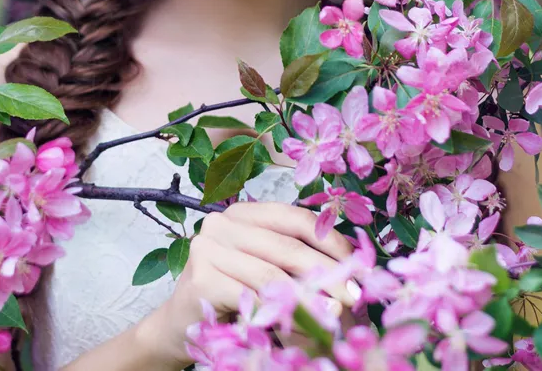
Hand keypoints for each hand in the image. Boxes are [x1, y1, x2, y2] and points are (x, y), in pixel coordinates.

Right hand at [137, 201, 357, 367]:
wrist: (182, 324)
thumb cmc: (233, 294)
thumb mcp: (268, 270)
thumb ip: (298, 262)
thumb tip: (352, 270)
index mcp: (245, 212)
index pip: (297, 219)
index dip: (332, 242)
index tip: (360, 267)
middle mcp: (223, 222)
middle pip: (288, 247)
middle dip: (327, 274)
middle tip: (355, 298)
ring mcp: (208, 247)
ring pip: (273, 275)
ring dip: (309, 299)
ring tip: (334, 317)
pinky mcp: (201, 277)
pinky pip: (253, 298)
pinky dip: (281, 315)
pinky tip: (300, 329)